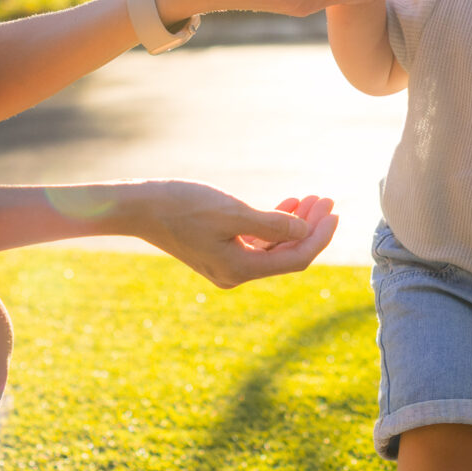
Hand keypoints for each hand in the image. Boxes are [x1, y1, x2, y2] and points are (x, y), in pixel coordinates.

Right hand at [119, 181, 338, 287]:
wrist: (138, 207)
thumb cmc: (181, 205)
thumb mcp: (232, 211)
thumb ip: (272, 223)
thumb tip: (306, 231)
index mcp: (240, 268)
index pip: (295, 258)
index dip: (319, 237)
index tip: (333, 212)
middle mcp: (235, 273)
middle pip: (287, 254)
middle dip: (310, 227)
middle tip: (327, 199)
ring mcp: (226, 263)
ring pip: (273, 247)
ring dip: (294, 223)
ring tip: (312, 198)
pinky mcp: (218, 250)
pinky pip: (256, 242)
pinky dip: (273, 224)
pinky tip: (287, 204)